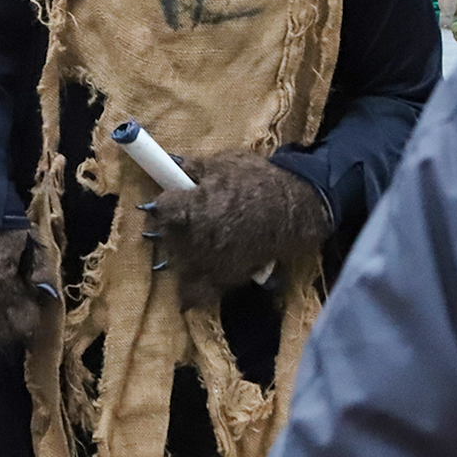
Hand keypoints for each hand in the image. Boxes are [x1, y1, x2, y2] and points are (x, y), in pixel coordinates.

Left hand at [142, 151, 329, 309]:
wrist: (297, 207)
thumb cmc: (260, 180)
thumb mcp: (225, 162)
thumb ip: (194, 168)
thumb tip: (173, 167)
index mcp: (190, 207)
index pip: (160, 208)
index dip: (165, 203)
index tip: (174, 199)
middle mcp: (194, 238)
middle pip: (165, 236)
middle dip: (172, 227)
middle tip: (186, 218)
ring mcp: (208, 261)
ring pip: (176, 264)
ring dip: (179, 253)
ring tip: (192, 242)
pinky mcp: (224, 278)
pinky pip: (196, 294)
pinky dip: (190, 292)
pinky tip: (191, 282)